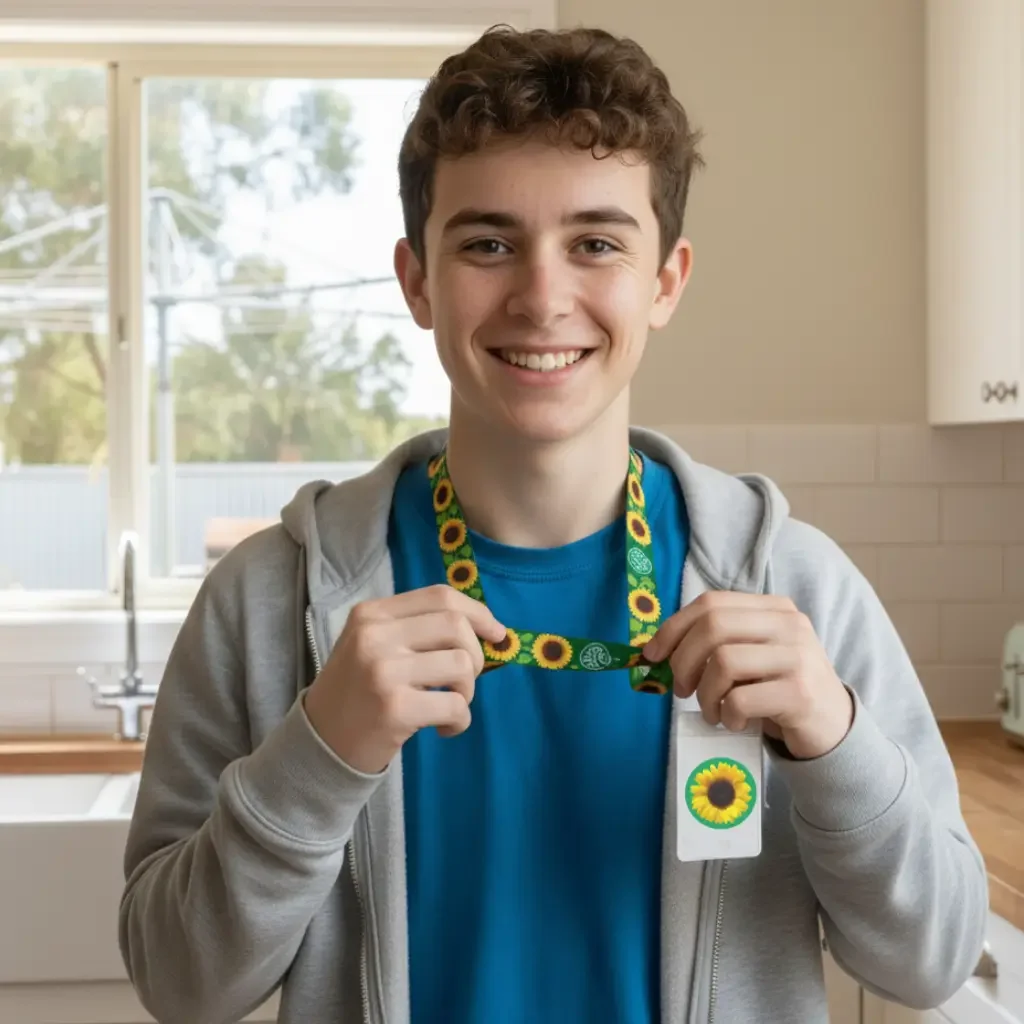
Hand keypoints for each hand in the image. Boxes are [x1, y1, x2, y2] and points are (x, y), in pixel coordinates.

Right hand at [304, 584, 506, 773]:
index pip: (440, 596)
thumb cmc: (357, 692)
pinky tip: (442, 729)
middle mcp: (375, 636)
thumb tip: (487, 628)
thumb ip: (417, 630)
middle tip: (464, 680)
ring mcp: (383, 671)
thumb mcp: (374, 646)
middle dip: (476, 654)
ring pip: (461, 664)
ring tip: (449, 705)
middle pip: (455, 625)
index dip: (478, 612)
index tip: (496, 633)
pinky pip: (455, 706)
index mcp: (371, 614)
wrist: (319, 743)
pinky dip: (460, 720)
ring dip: (467, 691)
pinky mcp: (395, 709)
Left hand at [642, 591, 853, 759]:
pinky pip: (740, 699)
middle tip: (680, 689)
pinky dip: (726, 715)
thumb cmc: (779, 688)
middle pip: (713, 627)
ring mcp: (798, 657)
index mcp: (773, 608)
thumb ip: (717, 643)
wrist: (832, 726)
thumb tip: (657, 650)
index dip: (674, 627)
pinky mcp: (800, 693)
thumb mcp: (753, 656)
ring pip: (724, 662)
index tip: (653, 654)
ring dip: (705, 693)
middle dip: (683, 660)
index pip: (711, 603)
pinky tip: (733, 722)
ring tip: (712, 711)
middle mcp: (789, 624)